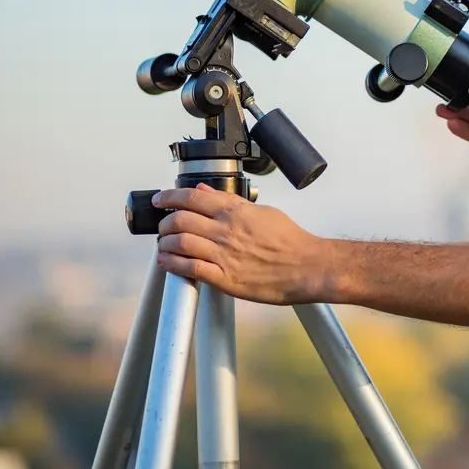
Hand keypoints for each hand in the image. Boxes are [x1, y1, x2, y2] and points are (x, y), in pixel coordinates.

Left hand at [154, 184, 326, 304]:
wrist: (307, 267)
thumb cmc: (290, 241)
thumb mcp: (262, 211)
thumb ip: (231, 201)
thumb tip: (206, 190)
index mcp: (235, 212)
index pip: (192, 197)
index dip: (169, 197)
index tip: (161, 200)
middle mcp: (226, 231)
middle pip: (180, 220)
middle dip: (165, 222)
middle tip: (163, 225)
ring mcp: (224, 255)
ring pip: (180, 243)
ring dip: (166, 242)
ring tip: (165, 244)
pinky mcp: (225, 278)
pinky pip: (190, 269)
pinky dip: (173, 264)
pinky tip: (168, 262)